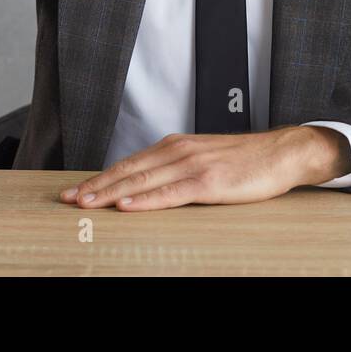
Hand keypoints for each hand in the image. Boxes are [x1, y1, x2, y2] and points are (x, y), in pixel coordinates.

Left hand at [58, 126, 350, 210]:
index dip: (100, 177)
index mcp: (176, 145)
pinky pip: (169, 194)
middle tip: (67, 199)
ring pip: (141, 181)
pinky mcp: (208, 182)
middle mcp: (178, 151)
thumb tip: (147, 185)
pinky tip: (126, 206)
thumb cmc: (246, 160)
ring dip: (110, 193)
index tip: (76, 190)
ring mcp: (192, 165)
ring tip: (85, 203)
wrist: (282, 152)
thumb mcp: (204, 158)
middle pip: (127, 171)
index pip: (128, 163)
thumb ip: (176, 168)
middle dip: (95, 186)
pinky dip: (144, 200)